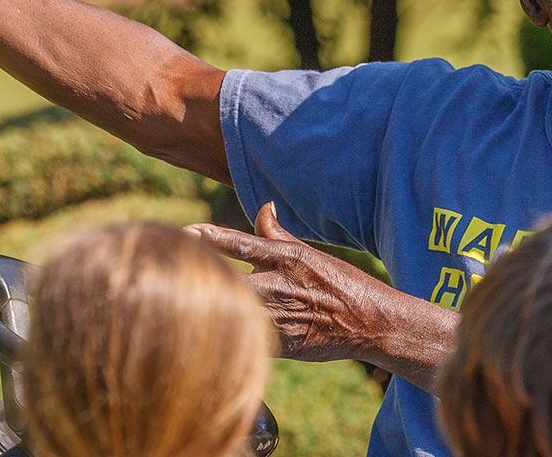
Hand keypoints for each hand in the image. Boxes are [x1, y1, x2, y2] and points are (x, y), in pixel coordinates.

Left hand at [187, 202, 399, 363]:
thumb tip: (264, 207)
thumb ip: (276, 234)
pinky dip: (230, 334)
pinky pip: (246, 339)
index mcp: (287, 258)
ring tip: (187, 304)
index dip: (211, 237)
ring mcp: (280, 316)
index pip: (241, 243)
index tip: (186, 232)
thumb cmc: (338, 284)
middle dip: (205, 278)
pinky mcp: (281, 345)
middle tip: (181, 275)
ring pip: (234, 311)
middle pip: (230, 280)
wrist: (370, 322)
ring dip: (211, 308)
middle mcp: (281, 285)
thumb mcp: (308, 253)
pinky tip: (214, 333)